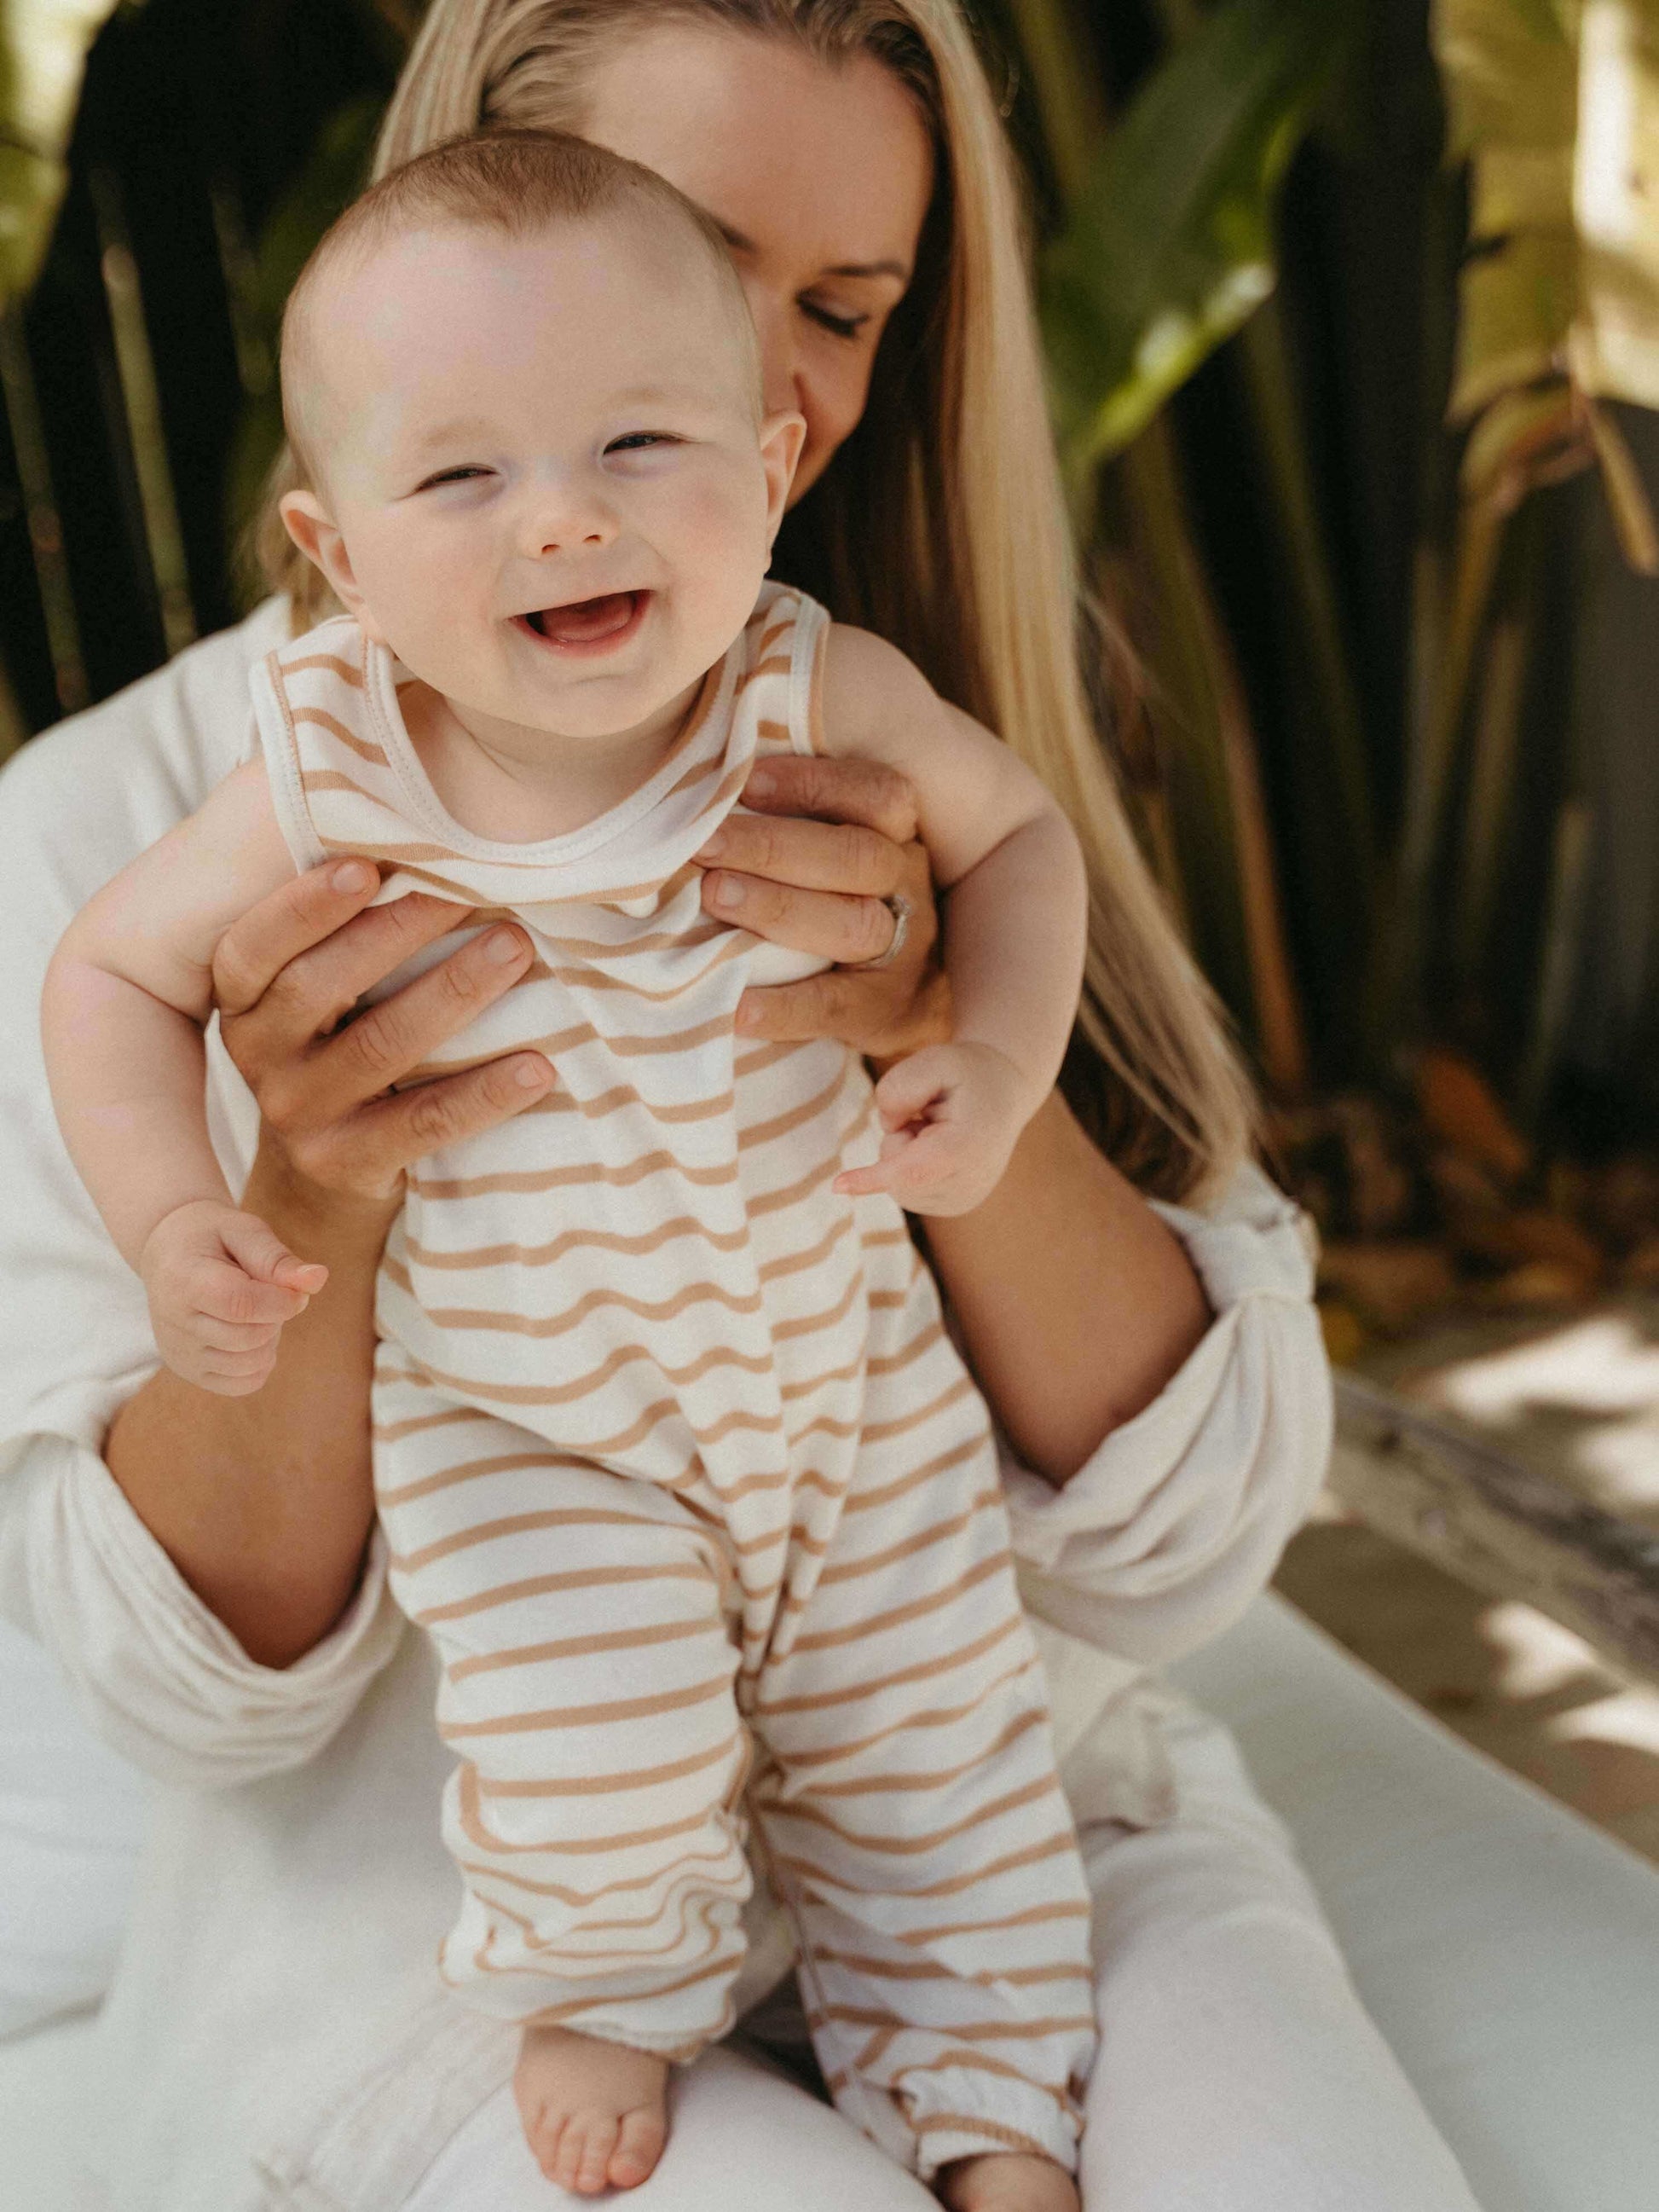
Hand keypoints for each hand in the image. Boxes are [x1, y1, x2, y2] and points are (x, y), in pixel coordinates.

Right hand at [140, 1200, 327, 1396]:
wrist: (167, 1253)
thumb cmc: (211, 1237)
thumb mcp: (243, 1231)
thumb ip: (277, 1259)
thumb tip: (318, 1279)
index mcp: (182, 1282)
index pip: (241, 1305)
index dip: (281, 1301)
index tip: (297, 1288)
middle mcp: (173, 1324)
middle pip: (249, 1337)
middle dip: (276, 1316)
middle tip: (268, 1292)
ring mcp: (179, 1353)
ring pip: (250, 1364)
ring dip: (269, 1339)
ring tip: (255, 1312)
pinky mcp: (189, 1371)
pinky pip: (243, 1384)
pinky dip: (260, 1362)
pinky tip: (251, 1333)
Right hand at [211, 858, 556, 1214]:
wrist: (322, 1182)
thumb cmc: (337, 1048)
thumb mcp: (315, 997)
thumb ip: (339, 928)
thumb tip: (410, 821)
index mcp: (245, 1002)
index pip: (255, 947)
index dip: (304, 906)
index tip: (365, 864)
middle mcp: (259, 1057)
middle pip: (319, 987)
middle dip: (399, 931)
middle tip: (470, 887)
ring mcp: (300, 1116)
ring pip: (380, 1046)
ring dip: (454, 991)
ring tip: (517, 947)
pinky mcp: (349, 1164)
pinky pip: (425, 1123)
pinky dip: (486, 1093)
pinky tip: (539, 1065)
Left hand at [696, 754, 949, 1064]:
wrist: (910, 1003)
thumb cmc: (844, 907)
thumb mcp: (840, 858)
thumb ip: (796, 826)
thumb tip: (707, 793)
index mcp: (898, 840)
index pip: (878, 796)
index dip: (815, 783)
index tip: (746, 782)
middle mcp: (908, 889)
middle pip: (857, 857)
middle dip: (772, 846)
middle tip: (703, 845)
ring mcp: (903, 953)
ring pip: (854, 925)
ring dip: (778, 907)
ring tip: (713, 896)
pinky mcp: (885, 1012)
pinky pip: (835, 1008)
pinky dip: (782, 1008)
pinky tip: (735, 1005)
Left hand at [833, 1042, 1029, 1216]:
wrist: (1004, 1093)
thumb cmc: (967, 1073)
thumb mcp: (936, 1059)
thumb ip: (902, 1086)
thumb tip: (887, 1126)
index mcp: (965, 1146)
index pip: (911, 1168)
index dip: (872, 1177)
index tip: (837, 1186)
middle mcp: (968, 1183)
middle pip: (894, 1170)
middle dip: (899, 1139)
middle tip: (933, 1115)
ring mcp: (963, 1200)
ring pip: (897, 1183)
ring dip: (907, 1152)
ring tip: (940, 1130)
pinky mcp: (955, 1206)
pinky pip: (907, 1190)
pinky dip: (914, 1167)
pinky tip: (941, 1148)